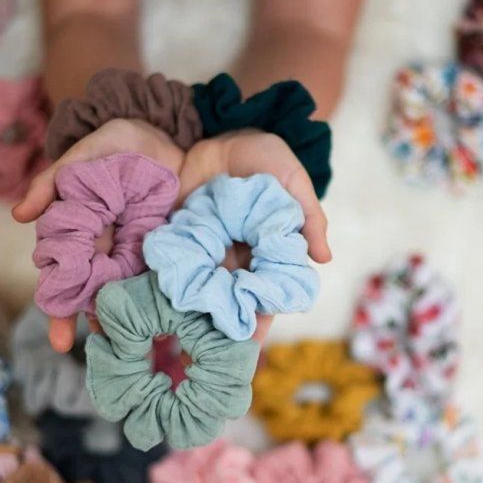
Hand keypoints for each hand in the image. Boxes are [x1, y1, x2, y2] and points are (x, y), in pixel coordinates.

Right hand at [12, 118, 184, 351]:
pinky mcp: (164, 245)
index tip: (59, 341)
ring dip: (125, 316)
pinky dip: (157, 296)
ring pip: (125, 290)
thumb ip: (52, 182)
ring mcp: (135, 250)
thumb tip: (19, 216)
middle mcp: (104, 249)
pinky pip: (158, 274)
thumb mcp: (82, 155)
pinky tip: (164, 321)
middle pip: (93, 293)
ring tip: (129, 345)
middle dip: (91, 324)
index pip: (62, 277)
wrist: (164, 132)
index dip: (59, 309)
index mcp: (78, 234)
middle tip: (99, 352)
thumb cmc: (114, 144)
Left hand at [177, 130, 331, 342]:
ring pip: (199, 288)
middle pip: (229, 297)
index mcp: (263, 251)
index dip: (260, 315)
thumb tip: (325, 259)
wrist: (219, 131)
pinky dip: (166, 282)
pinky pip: (172, 263)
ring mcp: (203, 248)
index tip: (252, 338)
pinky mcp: (177, 237)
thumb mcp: (292, 179)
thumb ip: (309, 216)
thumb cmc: (263, 158)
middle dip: (222, 323)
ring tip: (183, 337)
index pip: (264, 291)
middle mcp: (232, 257)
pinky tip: (158, 305)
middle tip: (213, 351)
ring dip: (193, 311)